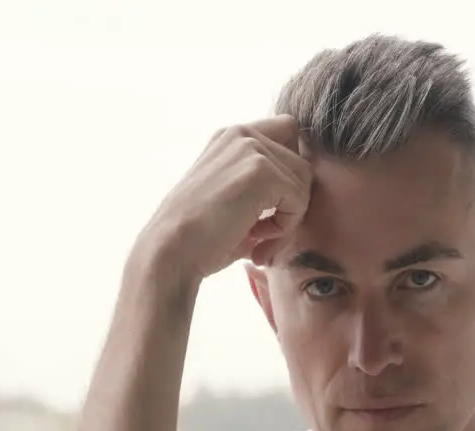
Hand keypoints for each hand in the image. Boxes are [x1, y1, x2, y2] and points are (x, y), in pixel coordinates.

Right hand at [136, 115, 312, 282]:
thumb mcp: (234, 200)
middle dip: (291, 202)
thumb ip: (265, 189)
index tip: (264, 211)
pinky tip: (256, 240)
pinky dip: (286, 227)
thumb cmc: (199, 238)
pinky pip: (299, 199)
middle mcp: (241, 134)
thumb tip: (304, 198)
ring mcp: (251, 148)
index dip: (287, 176)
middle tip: (265, 235)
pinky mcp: (260, 170)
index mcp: (231, 137)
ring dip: (289, 218)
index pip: (287, 136)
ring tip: (259, 241)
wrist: (171, 252)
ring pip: (304, 181)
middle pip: (301, 162)